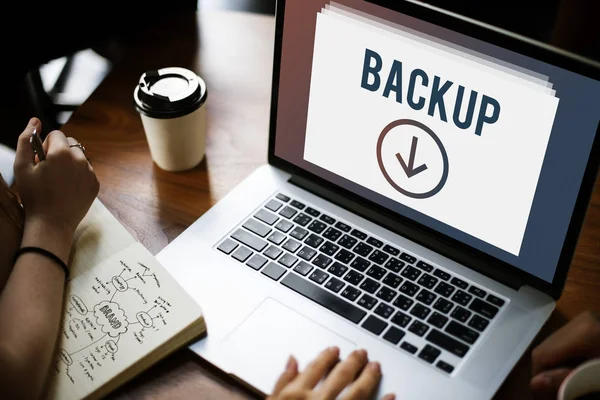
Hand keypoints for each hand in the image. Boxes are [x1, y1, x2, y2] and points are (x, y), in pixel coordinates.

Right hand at [14, 118, 98, 239]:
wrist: (51, 224)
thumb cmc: (33, 196)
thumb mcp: (21, 166)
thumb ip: (25, 139)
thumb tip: (35, 120)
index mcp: (62, 152)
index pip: (56, 134)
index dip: (45, 145)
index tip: (40, 160)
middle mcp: (80, 159)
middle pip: (70, 143)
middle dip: (59, 151)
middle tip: (48, 169)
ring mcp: (90, 172)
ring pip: (80, 157)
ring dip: (69, 163)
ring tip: (57, 180)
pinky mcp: (95, 184)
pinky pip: (87, 171)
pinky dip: (78, 175)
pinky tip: (66, 188)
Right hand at [268, 347, 394, 399]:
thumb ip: (282, 382)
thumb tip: (293, 360)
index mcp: (297, 396)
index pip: (315, 369)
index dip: (327, 357)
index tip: (335, 350)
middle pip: (340, 376)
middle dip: (352, 362)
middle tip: (361, 353)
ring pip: (358, 392)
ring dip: (369, 377)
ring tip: (376, 367)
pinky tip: (391, 396)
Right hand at [531, 311, 599, 398]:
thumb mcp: (594, 377)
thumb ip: (566, 379)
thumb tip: (534, 383)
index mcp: (583, 331)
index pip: (542, 355)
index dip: (539, 378)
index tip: (543, 396)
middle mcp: (579, 320)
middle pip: (545, 348)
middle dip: (547, 372)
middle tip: (553, 392)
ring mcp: (582, 320)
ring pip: (552, 345)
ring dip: (555, 365)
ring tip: (567, 382)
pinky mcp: (585, 324)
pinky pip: (563, 342)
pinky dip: (565, 358)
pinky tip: (576, 370)